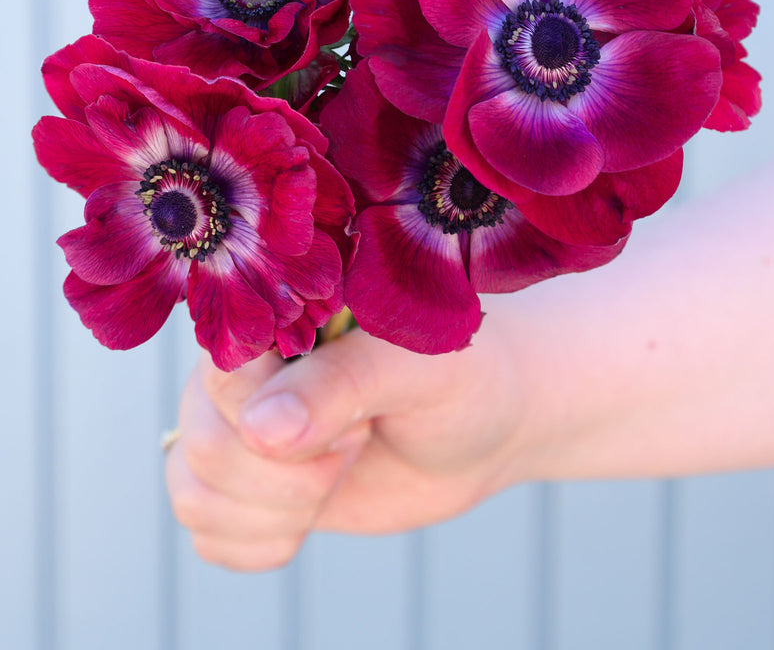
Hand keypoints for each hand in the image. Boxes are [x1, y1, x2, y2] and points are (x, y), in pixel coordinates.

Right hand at [165, 315, 532, 570]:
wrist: (491, 421)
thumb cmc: (465, 372)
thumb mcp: (419, 364)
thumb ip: (342, 384)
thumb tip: (260, 428)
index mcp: (274, 318)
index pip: (220, 374)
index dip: (279, 414)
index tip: (355, 420)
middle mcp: (242, 372)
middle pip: (203, 443)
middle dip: (291, 472)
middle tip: (361, 438)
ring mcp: (240, 429)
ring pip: (193, 493)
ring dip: (276, 510)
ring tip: (341, 470)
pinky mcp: (251, 486)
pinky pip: (208, 534)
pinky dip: (260, 542)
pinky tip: (314, 513)